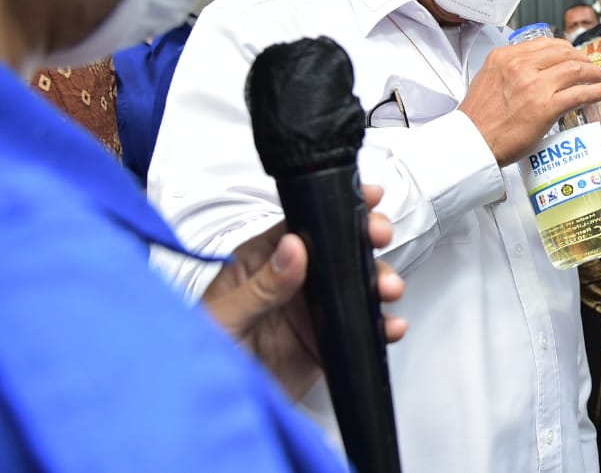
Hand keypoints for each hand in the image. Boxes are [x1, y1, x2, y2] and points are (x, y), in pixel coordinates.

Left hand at [202, 184, 407, 398]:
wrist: (215, 413)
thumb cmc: (201, 358)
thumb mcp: (225, 318)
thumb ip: (260, 286)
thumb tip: (292, 248)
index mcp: (262, 264)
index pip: (302, 225)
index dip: (336, 208)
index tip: (364, 198)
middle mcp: (291, 283)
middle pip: (337, 250)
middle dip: (365, 240)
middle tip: (379, 237)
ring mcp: (310, 312)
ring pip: (356, 286)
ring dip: (378, 282)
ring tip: (387, 289)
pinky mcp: (325, 343)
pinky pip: (360, 328)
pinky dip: (381, 325)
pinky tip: (388, 325)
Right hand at [460, 36, 600, 165]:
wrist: (472, 144)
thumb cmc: (478, 119)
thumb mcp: (488, 79)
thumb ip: (509, 70)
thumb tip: (532, 71)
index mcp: (504, 57)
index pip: (544, 44)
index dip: (565, 49)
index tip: (573, 55)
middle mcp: (520, 66)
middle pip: (564, 53)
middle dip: (582, 59)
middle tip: (590, 67)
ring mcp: (534, 86)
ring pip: (575, 70)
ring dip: (593, 73)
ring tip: (599, 78)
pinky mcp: (545, 107)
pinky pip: (579, 94)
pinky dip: (595, 91)